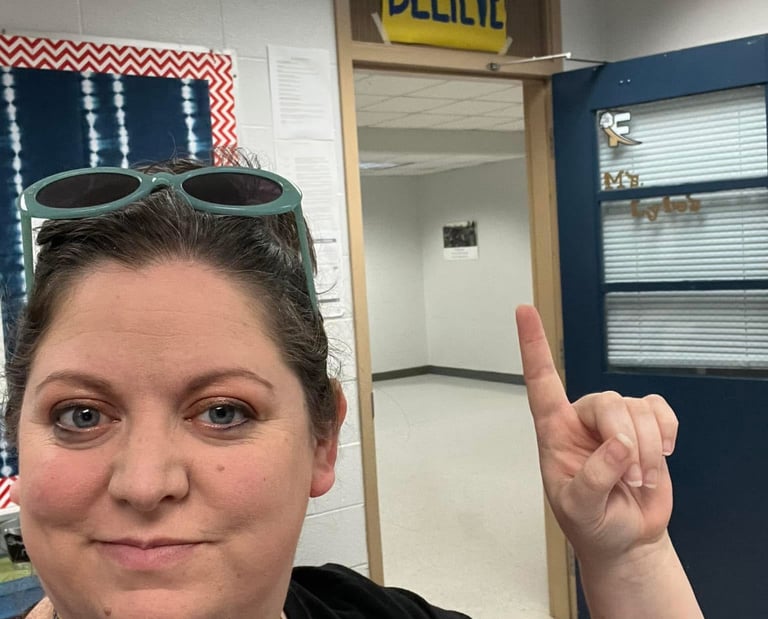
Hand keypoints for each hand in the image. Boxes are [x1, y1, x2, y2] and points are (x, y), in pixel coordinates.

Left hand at [515, 305, 678, 564]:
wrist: (626, 538)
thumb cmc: (591, 522)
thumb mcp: (578, 508)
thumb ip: (592, 478)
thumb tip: (617, 444)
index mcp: (554, 431)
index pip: (540, 381)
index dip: (533, 346)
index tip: (524, 310)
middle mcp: (582, 419)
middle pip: (607, 402)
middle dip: (625, 440)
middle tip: (630, 478)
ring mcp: (615, 421)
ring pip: (636, 407)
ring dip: (646, 449)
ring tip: (639, 480)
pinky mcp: (645, 425)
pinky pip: (659, 408)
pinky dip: (666, 433)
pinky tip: (661, 454)